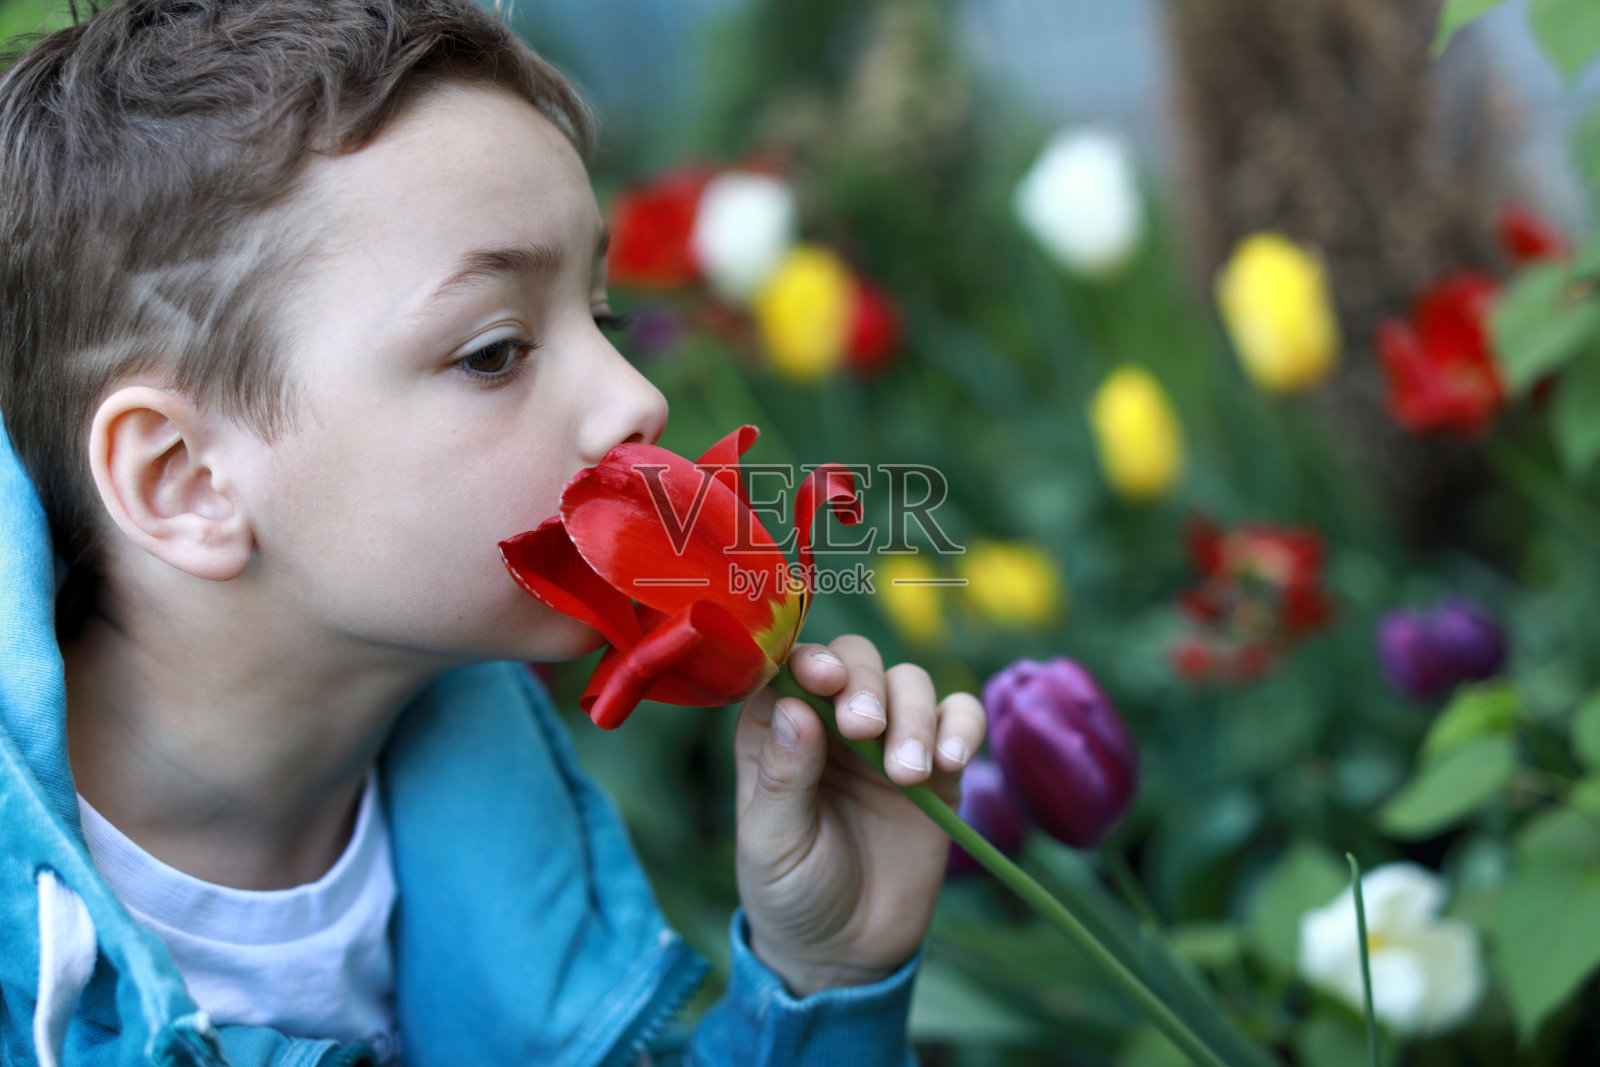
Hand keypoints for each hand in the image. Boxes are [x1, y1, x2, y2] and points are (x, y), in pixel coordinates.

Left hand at [733, 635, 985, 995]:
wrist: (847, 949)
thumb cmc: (791, 891)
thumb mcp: (773, 843)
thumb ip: (784, 777)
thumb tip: (795, 707)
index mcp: (779, 729)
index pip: (792, 668)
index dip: (810, 661)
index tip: (826, 679)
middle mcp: (833, 722)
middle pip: (856, 661)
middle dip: (865, 684)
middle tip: (864, 729)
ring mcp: (889, 739)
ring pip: (911, 683)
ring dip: (913, 716)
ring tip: (906, 775)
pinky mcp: (938, 766)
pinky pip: (960, 718)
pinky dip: (961, 728)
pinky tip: (949, 765)